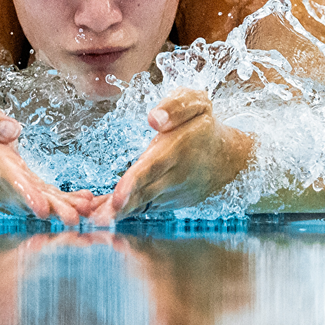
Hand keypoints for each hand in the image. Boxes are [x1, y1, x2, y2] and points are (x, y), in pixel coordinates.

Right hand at [0, 104, 95, 225]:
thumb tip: (11, 128)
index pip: (11, 183)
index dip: (26, 196)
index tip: (40, 207)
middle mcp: (9, 186)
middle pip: (33, 200)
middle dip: (53, 210)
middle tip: (73, 219)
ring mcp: (22, 190)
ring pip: (46, 202)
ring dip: (66, 207)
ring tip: (87, 209)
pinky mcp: (34, 189)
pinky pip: (52, 197)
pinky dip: (69, 200)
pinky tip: (88, 200)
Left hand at [90, 89, 253, 224]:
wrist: (230, 158)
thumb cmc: (205, 127)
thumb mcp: (198, 103)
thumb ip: (177, 106)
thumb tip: (154, 118)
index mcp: (178, 149)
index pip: (154, 167)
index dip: (134, 182)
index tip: (118, 197)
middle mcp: (175, 176)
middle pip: (144, 193)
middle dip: (120, 207)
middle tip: (97, 219)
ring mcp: (172, 194)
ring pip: (141, 205)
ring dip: (118, 214)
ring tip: (95, 221)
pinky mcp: (167, 203)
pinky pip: (143, 209)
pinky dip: (124, 213)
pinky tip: (101, 216)